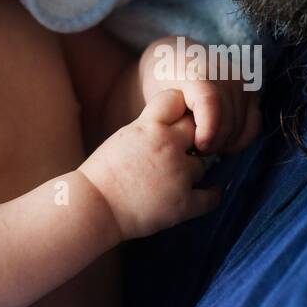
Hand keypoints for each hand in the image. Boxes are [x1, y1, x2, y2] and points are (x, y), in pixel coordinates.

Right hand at [80, 88, 221, 241]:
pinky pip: (210, 197)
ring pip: (202, 165)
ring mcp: (178, 174)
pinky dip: (212, 195)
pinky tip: (210, 192)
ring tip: (180, 177)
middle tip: (183, 149)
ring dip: (193, 170)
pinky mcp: (184, 203)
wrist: (94, 206)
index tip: (177, 118)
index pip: (176, 99)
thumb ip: (146, 129)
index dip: (178, 109)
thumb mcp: (123, 138)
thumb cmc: (101, 174)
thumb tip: (164, 126)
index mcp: (148, 126)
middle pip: (197, 129)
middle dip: (192, 138)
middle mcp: (168, 145)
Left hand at [140, 35, 263, 154]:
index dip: (208, 131)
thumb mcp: (159, 98)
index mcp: (197, 68)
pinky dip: (238, 139)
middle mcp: (225, 71)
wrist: (174, 58)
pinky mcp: (251, 91)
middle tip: (194, 149)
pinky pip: (253, 125)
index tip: (197, 146)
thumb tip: (189, 141)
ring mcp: (241, 80)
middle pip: (230, 120)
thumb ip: (171, 117)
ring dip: (224, 143)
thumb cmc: (162, 81)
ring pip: (243, 126)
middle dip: (213, 143)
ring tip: (202, 141)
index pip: (211, 102)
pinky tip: (218, 140)